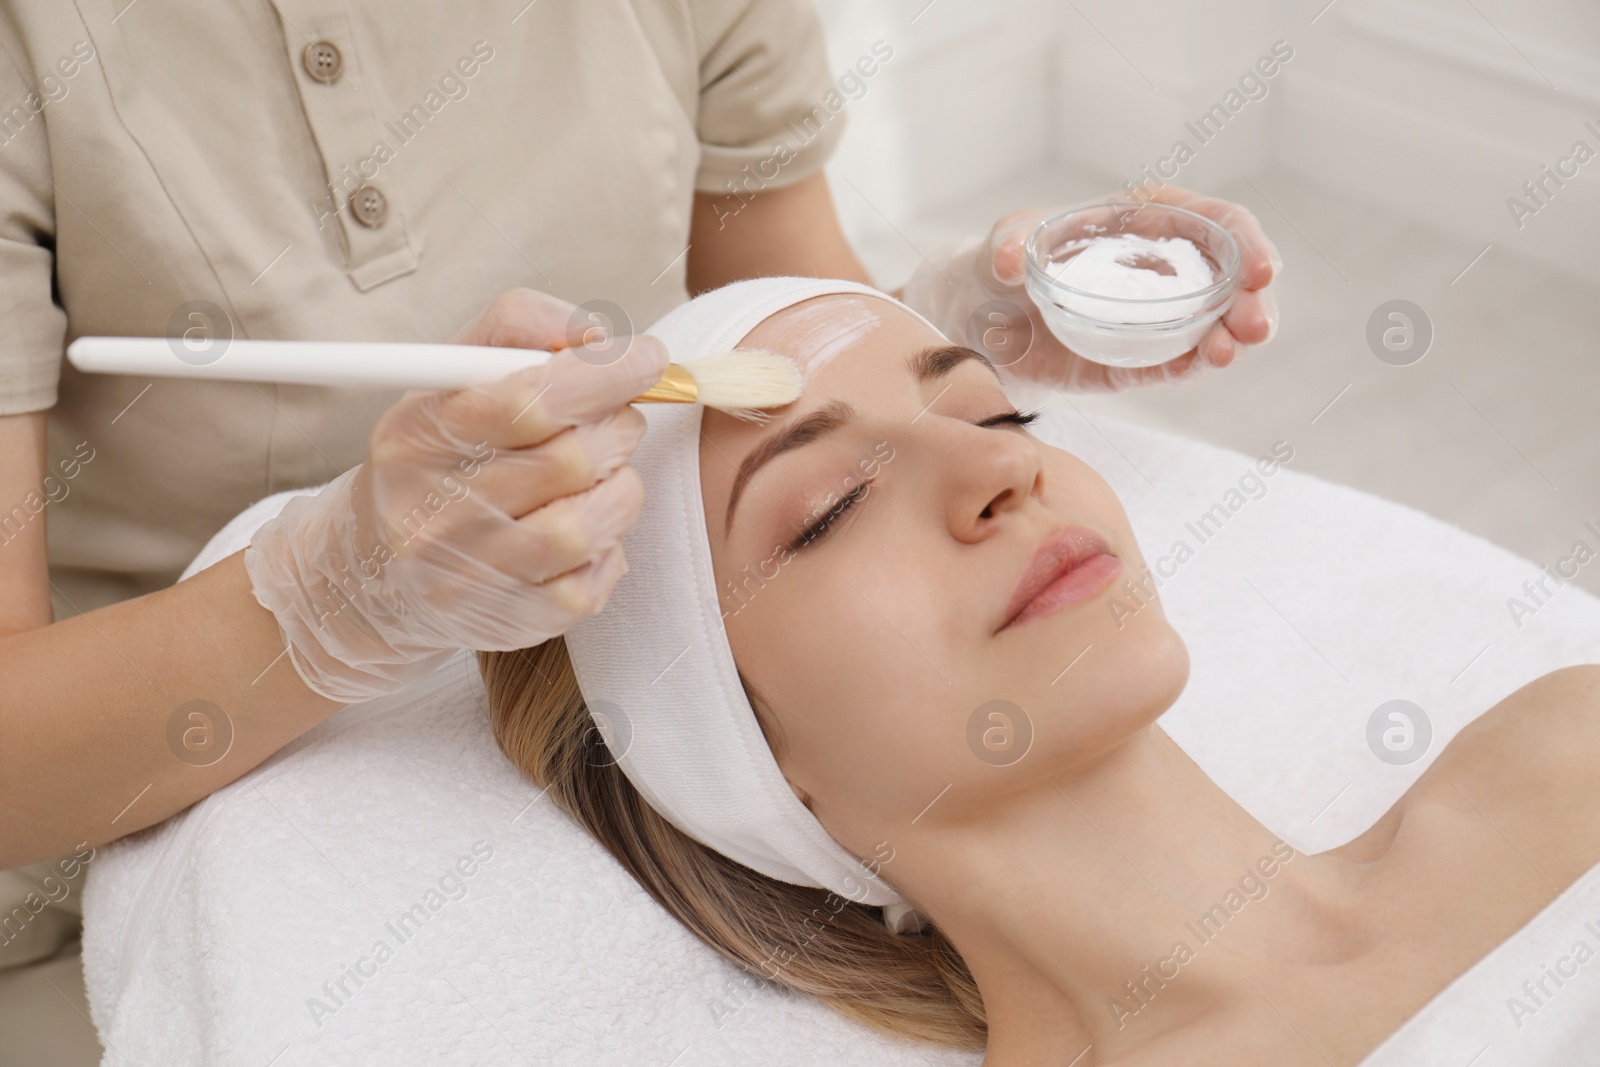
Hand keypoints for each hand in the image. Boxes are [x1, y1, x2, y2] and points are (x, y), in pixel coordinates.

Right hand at [244, 288, 669, 702]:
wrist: (373, 574)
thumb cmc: (435, 458)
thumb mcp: (450, 377)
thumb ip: (517, 329)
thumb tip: (596, 335)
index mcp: (418, 437)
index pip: (526, 400)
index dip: (603, 375)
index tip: (647, 358)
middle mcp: (434, 511)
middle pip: (570, 461)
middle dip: (618, 427)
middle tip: (618, 420)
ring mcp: (471, 574)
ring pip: (588, 525)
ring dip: (620, 488)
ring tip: (604, 474)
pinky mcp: (511, 621)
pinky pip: (593, 581)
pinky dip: (609, 546)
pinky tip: (587, 527)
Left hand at [900, 183, 1281, 391]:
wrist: (973, 322)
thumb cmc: (995, 264)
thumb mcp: (1000, 243)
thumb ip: (1006, 242)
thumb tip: (1008, 259)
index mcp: (1144, 220)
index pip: (1212, 222)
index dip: (1246, 241)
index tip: (1260, 269)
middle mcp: (1160, 267)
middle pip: (1228, 277)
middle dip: (1252, 300)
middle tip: (1254, 327)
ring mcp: (1153, 317)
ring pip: (1214, 323)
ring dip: (1231, 337)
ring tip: (1228, 351)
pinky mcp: (1135, 361)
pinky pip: (1175, 363)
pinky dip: (1193, 365)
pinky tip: (1202, 365)